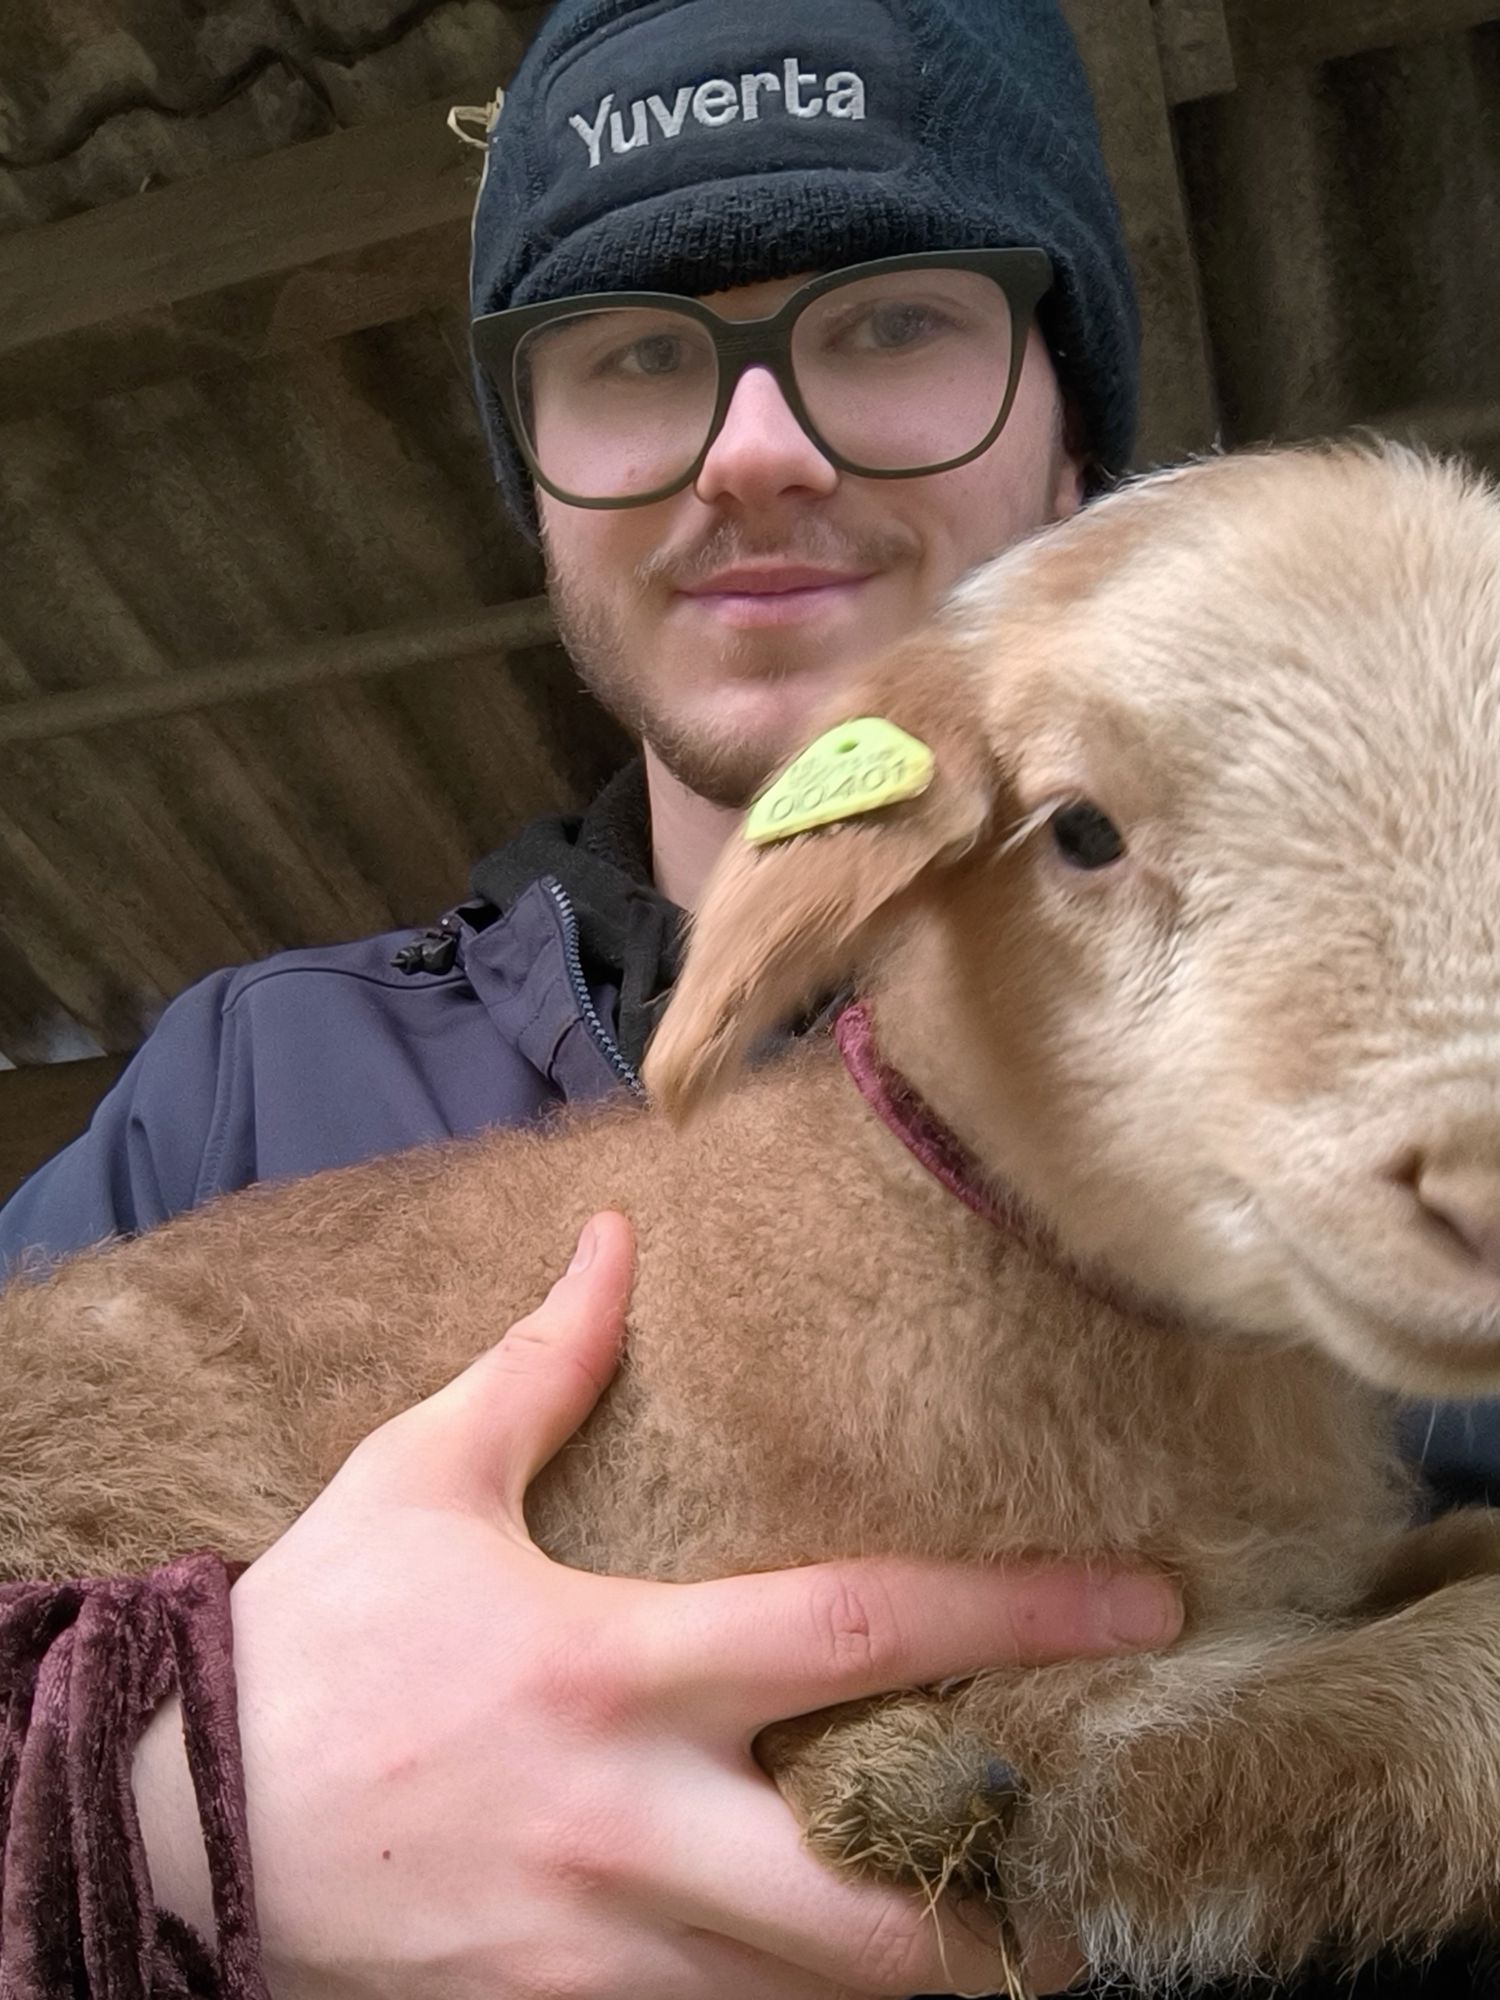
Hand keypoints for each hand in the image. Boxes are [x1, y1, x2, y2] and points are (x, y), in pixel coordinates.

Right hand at [138, 1212, 1179, 1998]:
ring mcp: (592, 1946)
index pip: (858, 1629)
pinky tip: (808, 1975)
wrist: (170, 1817)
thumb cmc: (313, 1634)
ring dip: (899, 1972)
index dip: (1016, 1612)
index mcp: (614, 1663)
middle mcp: (629, 1821)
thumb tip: (613, 1239)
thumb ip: (541, 1363)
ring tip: (979, 1934)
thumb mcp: (421, 1475)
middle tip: (1084, 1881)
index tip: (1143, 1606)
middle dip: (996, 1908)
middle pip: (870, 1900)